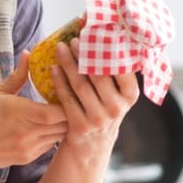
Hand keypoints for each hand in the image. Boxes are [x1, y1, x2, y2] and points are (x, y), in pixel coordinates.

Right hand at [0, 53, 67, 171]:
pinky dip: (53, 135)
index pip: (58, 111)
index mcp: (20, 112)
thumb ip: (18, 76)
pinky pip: (49, 145)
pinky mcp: (28, 157)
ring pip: (60, 136)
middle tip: (69, 100)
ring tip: (61, 113)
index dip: (67, 101)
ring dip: (63, 124)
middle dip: (70, 112)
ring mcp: (29, 147)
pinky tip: (47, 126)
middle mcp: (28, 132)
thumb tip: (28, 54)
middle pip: (65, 124)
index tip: (67, 91)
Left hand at [51, 38, 139, 158]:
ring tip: (61, 48)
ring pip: (82, 84)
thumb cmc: (101, 113)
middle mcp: (118, 108)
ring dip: (69, 63)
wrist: (90, 150)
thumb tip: (105, 36)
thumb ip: (113, 75)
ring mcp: (99, 118)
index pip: (122, 67)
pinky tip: (52, 68)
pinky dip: (59, 82)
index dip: (109, 48)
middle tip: (74, 37)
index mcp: (130, 96)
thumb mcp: (115, 97)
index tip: (97, 32)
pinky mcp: (80, 126)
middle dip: (85, 53)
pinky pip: (67, 99)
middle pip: (99, 74)